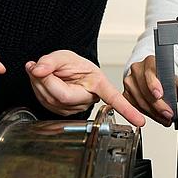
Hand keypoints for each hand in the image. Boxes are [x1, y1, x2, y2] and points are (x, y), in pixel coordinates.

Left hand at [25, 50, 145, 127]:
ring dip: (39, 83)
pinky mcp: (62, 112)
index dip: (127, 110)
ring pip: (49, 99)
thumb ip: (50, 61)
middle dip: (45, 79)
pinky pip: (44, 102)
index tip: (139, 121)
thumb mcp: (63, 55)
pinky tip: (43, 81)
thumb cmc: (71, 63)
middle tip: (40, 66)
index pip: (113, 97)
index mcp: (98, 83)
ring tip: (45, 71)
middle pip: (62, 95)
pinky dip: (38, 89)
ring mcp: (75, 107)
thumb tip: (38, 69)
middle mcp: (89, 98)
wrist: (64, 70)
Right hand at [123, 55, 177, 126]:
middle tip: (169, 114)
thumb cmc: (161, 75)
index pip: (150, 72)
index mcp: (150, 62)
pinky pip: (135, 106)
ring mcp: (129, 81)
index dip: (154, 84)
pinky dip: (147, 114)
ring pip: (140, 101)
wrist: (147, 74)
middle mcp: (137, 70)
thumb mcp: (173, 79)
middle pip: (145, 90)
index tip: (160, 95)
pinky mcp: (126, 93)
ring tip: (166, 119)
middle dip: (158, 105)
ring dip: (154, 113)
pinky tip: (156, 117)